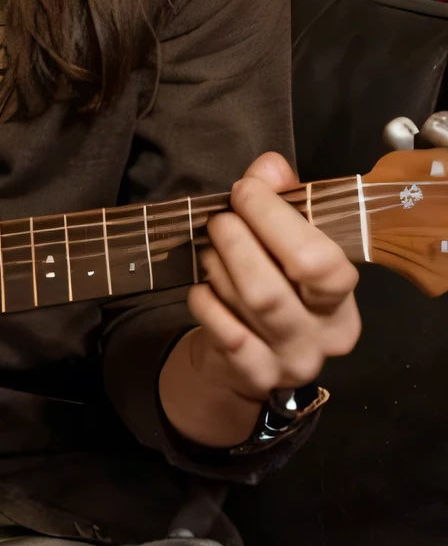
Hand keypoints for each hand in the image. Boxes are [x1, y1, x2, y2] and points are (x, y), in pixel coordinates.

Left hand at [158, 151, 360, 448]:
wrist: (244, 364)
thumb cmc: (274, 289)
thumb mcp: (286, 243)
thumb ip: (283, 200)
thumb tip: (268, 167)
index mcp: (343, 299)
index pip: (319, 262)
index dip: (276, 219)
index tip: (246, 190)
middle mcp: (326, 335)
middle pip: (276, 286)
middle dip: (238, 240)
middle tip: (220, 219)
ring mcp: (292, 361)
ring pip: (249, 304)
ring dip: (220, 265)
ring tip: (211, 248)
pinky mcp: (255, 377)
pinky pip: (223, 331)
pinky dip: (206, 301)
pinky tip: (201, 287)